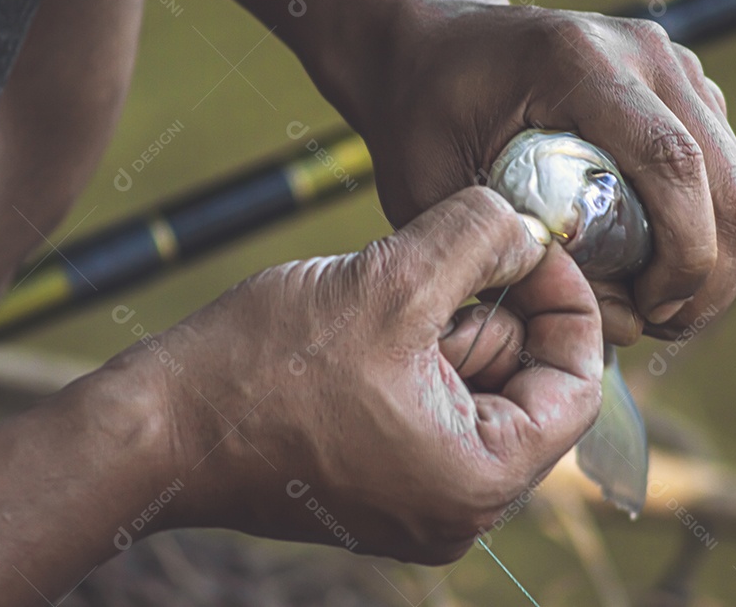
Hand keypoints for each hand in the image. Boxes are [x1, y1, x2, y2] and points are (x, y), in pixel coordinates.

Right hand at [142, 188, 602, 563]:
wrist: (156, 428)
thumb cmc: (261, 368)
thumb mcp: (390, 282)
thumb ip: (482, 240)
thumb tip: (530, 226)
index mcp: (479, 480)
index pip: (579, 388)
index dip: (568, 303)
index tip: (535, 245)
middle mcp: (458, 510)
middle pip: (524, 386)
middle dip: (487, 313)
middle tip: (425, 272)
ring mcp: (416, 502)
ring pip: (474, 391)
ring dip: (442, 331)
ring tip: (371, 310)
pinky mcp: (379, 485)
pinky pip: (431, 409)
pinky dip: (412, 358)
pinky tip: (354, 337)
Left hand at [354, 1, 735, 343]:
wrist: (430, 47)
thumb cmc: (420, 119)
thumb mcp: (437, 190)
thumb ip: (518, 258)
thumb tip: (626, 320)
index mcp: (578, 64)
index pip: (672, 162)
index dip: (684, 254)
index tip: (651, 312)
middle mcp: (641, 51)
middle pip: (726, 177)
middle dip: (711, 272)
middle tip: (664, 326)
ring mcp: (669, 62)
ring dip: (716, 256)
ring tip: (658, 305)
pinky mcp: (680, 85)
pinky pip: (723, 168)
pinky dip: (707, 228)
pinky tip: (656, 265)